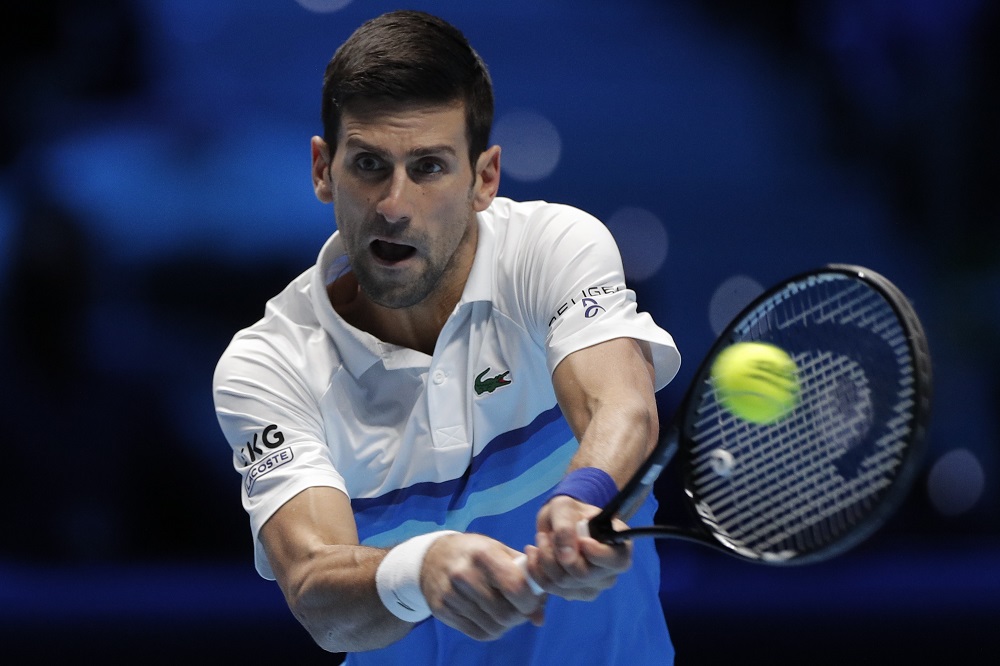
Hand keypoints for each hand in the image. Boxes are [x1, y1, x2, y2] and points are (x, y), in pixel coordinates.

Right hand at [420, 533, 545, 640]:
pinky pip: (478, 633)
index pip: (516, 588)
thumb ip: (525, 579)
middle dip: (521, 615)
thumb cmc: (474, 552)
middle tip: (521, 607)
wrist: (432, 556)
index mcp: (483, 554)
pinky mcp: (442, 611)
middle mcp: (464, 574)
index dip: (531, 599)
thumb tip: (539, 617)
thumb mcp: (500, 552)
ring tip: (506, 610)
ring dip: (507, 624)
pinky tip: (491, 615)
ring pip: (494, 627)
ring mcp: (450, 594)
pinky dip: (492, 629)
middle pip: (506, 613)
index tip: (532, 598)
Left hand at [526, 495, 631, 600]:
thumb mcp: (564, 508)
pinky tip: (534, 555)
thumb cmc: (569, 511)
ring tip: (539, 541)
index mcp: (620, 546)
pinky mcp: (574, 593)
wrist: (557, 523)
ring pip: (564, 585)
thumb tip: (568, 558)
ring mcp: (593, 585)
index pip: (617, 561)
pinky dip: (537, 571)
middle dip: (556, 555)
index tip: (581, 540)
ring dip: (544, 561)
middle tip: (542, 536)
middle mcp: (610, 571)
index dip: (597, 554)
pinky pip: (551, 589)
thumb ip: (566, 529)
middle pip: (583, 576)